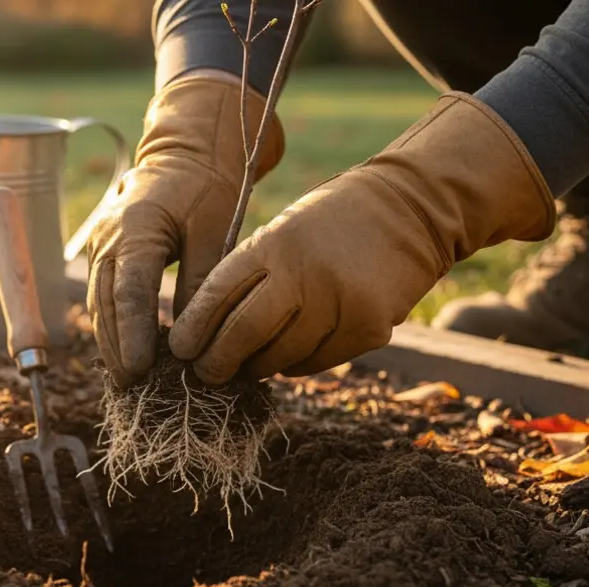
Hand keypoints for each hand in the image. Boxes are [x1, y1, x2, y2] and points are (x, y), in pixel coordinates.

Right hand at [86, 70, 283, 387]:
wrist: (186, 156)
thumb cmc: (207, 189)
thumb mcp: (214, 232)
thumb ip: (200, 280)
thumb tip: (195, 335)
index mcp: (137, 228)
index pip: (130, 291)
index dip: (133, 333)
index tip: (142, 368)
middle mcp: (109, 238)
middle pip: (106, 304)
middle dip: (117, 348)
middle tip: (132, 386)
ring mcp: (101, 246)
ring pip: (99, 304)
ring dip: (111, 342)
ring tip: (127, 380)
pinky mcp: (104, 254)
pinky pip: (104, 297)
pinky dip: (113, 326)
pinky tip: (127, 353)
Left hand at [169, 92, 557, 383]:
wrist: (409, 210)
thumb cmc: (329, 225)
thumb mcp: (281, 233)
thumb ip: (248, 277)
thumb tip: (206, 333)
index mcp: (273, 245)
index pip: (218, 295)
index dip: (193, 329)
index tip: (179, 350)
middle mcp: (304, 274)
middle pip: (243, 335)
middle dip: (217, 361)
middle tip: (205, 373)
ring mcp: (339, 303)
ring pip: (279, 357)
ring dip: (256, 366)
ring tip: (245, 365)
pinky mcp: (368, 328)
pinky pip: (315, 362)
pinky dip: (295, 364)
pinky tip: (288, 356)